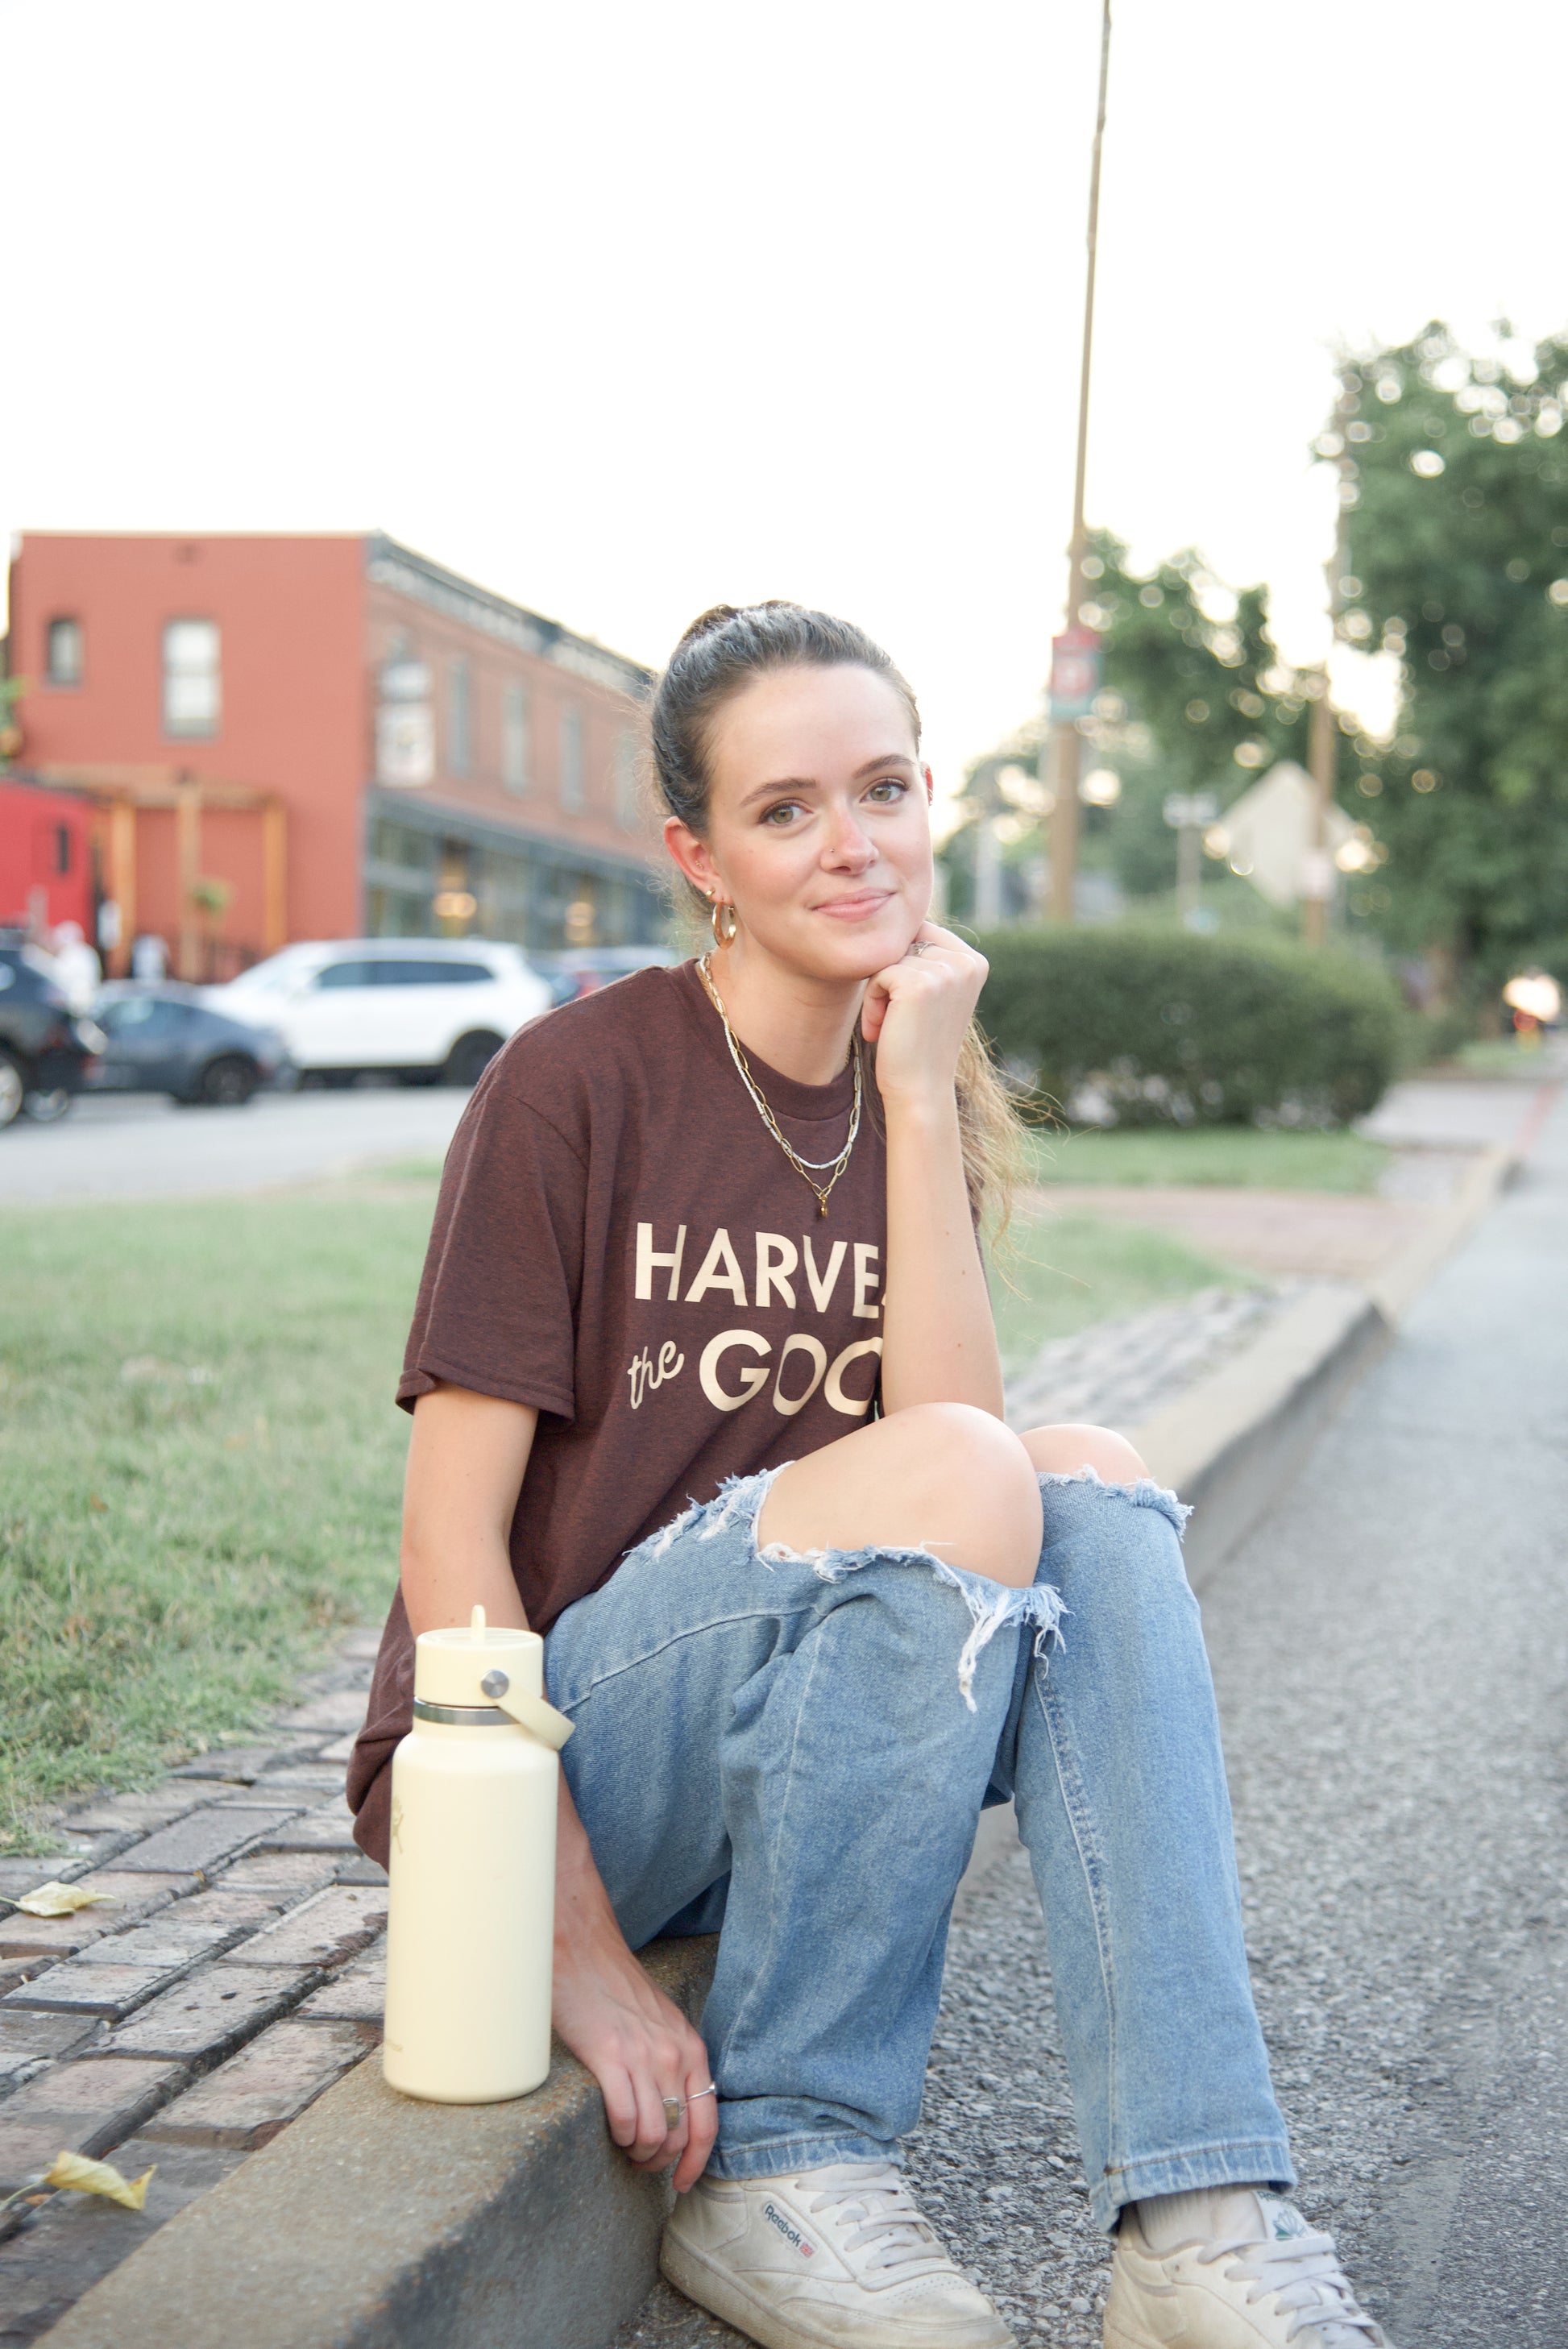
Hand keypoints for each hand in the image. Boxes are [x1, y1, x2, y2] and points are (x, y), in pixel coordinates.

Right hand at [553, 1862, 717, 2192]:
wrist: (584, 1951)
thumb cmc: (616, 1988)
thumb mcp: (662, 2023)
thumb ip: (673, 2060)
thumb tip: (673, 2111)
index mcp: (691, 2047)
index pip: (707, 2123)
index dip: (697, 2162)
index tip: (681, 2183)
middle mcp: (674, 2054)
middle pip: (680, 2135)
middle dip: (660, 2162)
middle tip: (640, 2163)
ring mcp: (643, 2057)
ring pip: (653, 2135)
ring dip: (638, 2152)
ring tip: (623, 2146)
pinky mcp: (609, 2058)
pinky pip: (625, 2119)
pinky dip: (619, 2135)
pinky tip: (610, 2129)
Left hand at [860, 922, 987, 1115]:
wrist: (920, 1090)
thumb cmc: (919, 1045)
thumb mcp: (934, 995)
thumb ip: (928, 958)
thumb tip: (900, 917)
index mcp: (975, 961)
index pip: (921, 934)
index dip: (903, 968)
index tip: (911, 1007)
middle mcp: (966, 962)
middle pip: (904, 944)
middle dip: (891, 980)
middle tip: (898, 1019)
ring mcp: (945, 971)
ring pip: (888, 960)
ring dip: (879, 994)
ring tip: (892, 1026)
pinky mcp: (918, 983)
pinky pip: (877, 974)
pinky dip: (871, 1002)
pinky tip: (883, 1029)